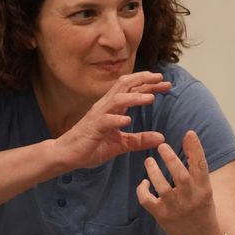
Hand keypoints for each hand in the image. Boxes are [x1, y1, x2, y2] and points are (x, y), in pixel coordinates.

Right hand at [55, 71, 170, 169]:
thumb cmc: (91, 146)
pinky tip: (128, 120)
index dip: (149, 85)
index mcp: (113, 107)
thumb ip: (140, 140)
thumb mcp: (121, 144)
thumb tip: (161, 138)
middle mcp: (106, 106)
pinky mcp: (92, 128)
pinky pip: (105, 120)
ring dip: (134, 97)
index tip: (167, 84)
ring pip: (117, 99)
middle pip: (125, 85)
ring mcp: (98, 116)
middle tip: (162, 79)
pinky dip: (117, 119)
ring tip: (151, 98)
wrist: (67, 155)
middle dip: (144, 80)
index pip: (133, 90)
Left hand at [136, 130, 222, 234]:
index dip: (195, 148)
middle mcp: (190, 198)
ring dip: (153, 171)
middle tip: (162, 146)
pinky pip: (147, 200)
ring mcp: (175, 208)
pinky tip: (144, 183)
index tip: (189, 133)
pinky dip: (142, 190)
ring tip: (148, 161)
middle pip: (180, 175)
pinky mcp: (162, 216)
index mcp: (204, 189)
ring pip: (162, 186)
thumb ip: (196, 168)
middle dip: (170, 158)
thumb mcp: (205, 189)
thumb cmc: (202, 210)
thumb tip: (189, 139)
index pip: (201, 165)